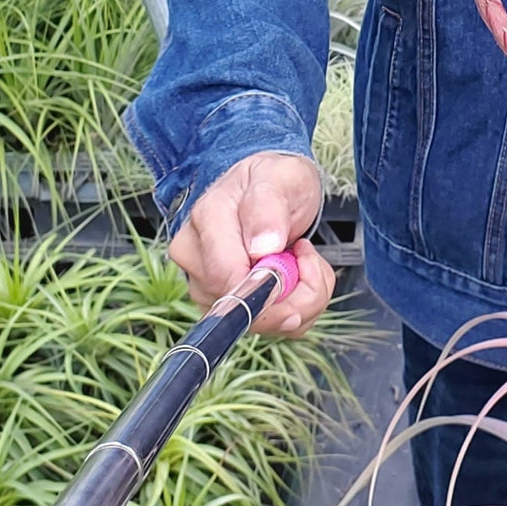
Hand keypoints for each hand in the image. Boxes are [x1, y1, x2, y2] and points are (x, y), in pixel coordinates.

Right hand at [167, 151, 335, 336]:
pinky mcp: (232, 305)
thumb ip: (268, 208)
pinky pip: (275, 326)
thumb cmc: (274, 181)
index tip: (303, 262)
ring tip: (303, 258)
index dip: (269, 286)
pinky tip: (299, 276)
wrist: (273, 189)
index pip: (226, 277)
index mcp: (205, 222)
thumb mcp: (278, 179)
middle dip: (297, 290)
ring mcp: (210, 287)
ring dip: (303, 297)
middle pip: (245, 308)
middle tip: (308, 254)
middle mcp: (197, 261)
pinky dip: (301, 306)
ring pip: (263, 323)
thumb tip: (261, 249)